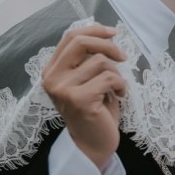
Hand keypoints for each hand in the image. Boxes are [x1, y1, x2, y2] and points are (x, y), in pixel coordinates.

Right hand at [42, 24, 126, 169]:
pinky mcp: (79, 99)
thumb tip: (105, 33)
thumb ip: (86, 59)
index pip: (70, 37)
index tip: (113, 32)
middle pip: (81, 42)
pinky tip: (118, 96)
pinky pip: (109, 78)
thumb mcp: (86, 80)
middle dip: (107, 45)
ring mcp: (63, 89)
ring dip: (116, 74)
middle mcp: (52, 78)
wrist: (92, 145)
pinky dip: (120, 85)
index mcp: (51, 70)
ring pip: (100, 62)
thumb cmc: (93, 110)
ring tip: (116, 88)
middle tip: (123, 57)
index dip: (94, 30)